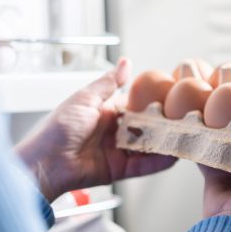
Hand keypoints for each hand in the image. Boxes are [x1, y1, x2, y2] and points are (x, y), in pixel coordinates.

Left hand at [16, 58, 176, 201]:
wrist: (45, 162)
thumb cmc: (58, 128)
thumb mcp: (85, 98)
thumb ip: (109, 83)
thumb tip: (126, 62)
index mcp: (107, 112)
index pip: (137, 105)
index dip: (155, 102)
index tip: (173, 97)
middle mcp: (115, 131)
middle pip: (147, 126)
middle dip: (164, 122)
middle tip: (185, 117)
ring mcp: (119, 151)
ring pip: (149, 145)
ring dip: (166, 141)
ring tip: (185, 135)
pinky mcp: (120, 170)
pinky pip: (145, 165)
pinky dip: (160, 161)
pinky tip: (175, 155)